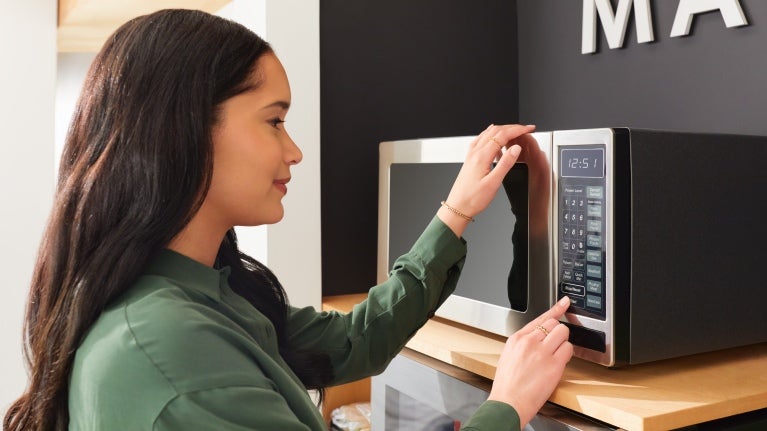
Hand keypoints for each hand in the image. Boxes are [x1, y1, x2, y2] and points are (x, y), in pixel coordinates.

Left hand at [438, 124, 535, 236]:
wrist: (458, 206)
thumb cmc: (473, 199)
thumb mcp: (493, 183)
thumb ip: (505, 164)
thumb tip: (516, 148)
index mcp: (481, 157)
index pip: (502, 135)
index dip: (517, 130)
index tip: (528, 129)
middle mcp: (475, 153)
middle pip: (495, 131)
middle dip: (512, 127)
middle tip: (525, 129)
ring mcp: (471, 155)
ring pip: (487, 134)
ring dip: (502, 130)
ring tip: (514, 133)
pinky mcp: (470, 159)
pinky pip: (480, 140)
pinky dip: (491, 136)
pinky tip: (494, 140)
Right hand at [488, 296, 572, 427]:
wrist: (508, 402)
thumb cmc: (508, 384)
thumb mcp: (509, 356)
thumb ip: (523, 343)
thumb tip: (539, 337)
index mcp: (517, 338)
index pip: (540, 318)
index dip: (556, 309)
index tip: (564, 303)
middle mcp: (529, 341)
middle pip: (554, 324)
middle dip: (557, 333)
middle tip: (554, 346)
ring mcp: (542, 352)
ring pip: (563, 333)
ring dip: (563, 342)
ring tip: (555, 355)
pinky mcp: (554, 364)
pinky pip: (568, 349)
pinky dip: (567, 354)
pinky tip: (558, 362)